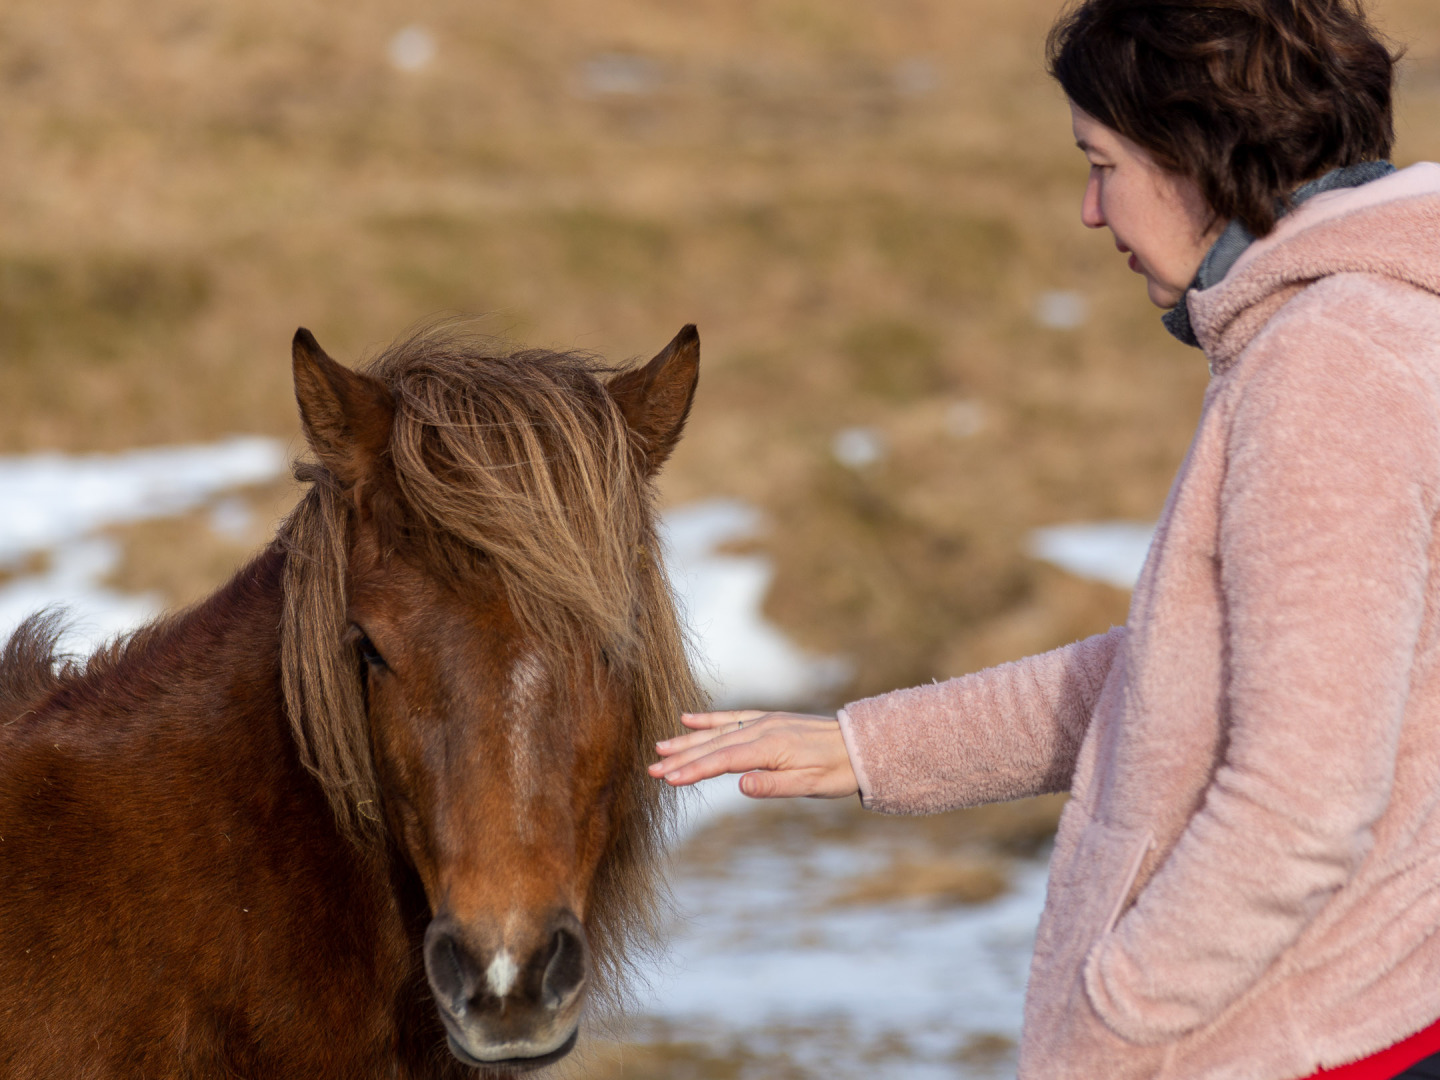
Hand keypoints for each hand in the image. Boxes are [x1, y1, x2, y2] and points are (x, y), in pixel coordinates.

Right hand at [648, 710, 858, 798]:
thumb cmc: (836, 771)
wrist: (859, 745)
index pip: (723, 760)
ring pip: (718, 732)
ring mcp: (763, 722)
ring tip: (660, 748)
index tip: (669, 779)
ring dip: (688, 740)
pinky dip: (709, 720)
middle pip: (714, 746)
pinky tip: (689, 720)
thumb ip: (774, 785)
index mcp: (770, 747)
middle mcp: (762, 729)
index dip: (694, 770)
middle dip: (681, 758)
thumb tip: (740, 785)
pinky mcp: (767, 720)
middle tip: (652, 770)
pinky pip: (732, 718)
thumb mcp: (809, 785)